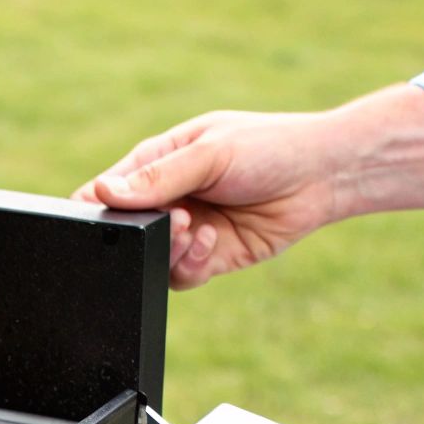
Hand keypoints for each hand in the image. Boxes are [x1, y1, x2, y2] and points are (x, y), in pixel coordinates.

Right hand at [74, 110, 347, 289]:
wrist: (324, 176)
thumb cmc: (270, 148)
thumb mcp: (208, 154)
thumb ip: (157, 177)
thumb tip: (103, 191)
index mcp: (157, 163)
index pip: (107, 189)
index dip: (98, 205)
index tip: (104, 216)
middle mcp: (168, 200)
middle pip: (126, 230)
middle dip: (141, 232)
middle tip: (173, 218)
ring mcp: (187, 231)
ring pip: (152, 258)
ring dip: (169, 250)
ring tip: (193, 228)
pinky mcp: (210, 258)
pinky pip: (182, 276)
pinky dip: (191, 264)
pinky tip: (213, 240)